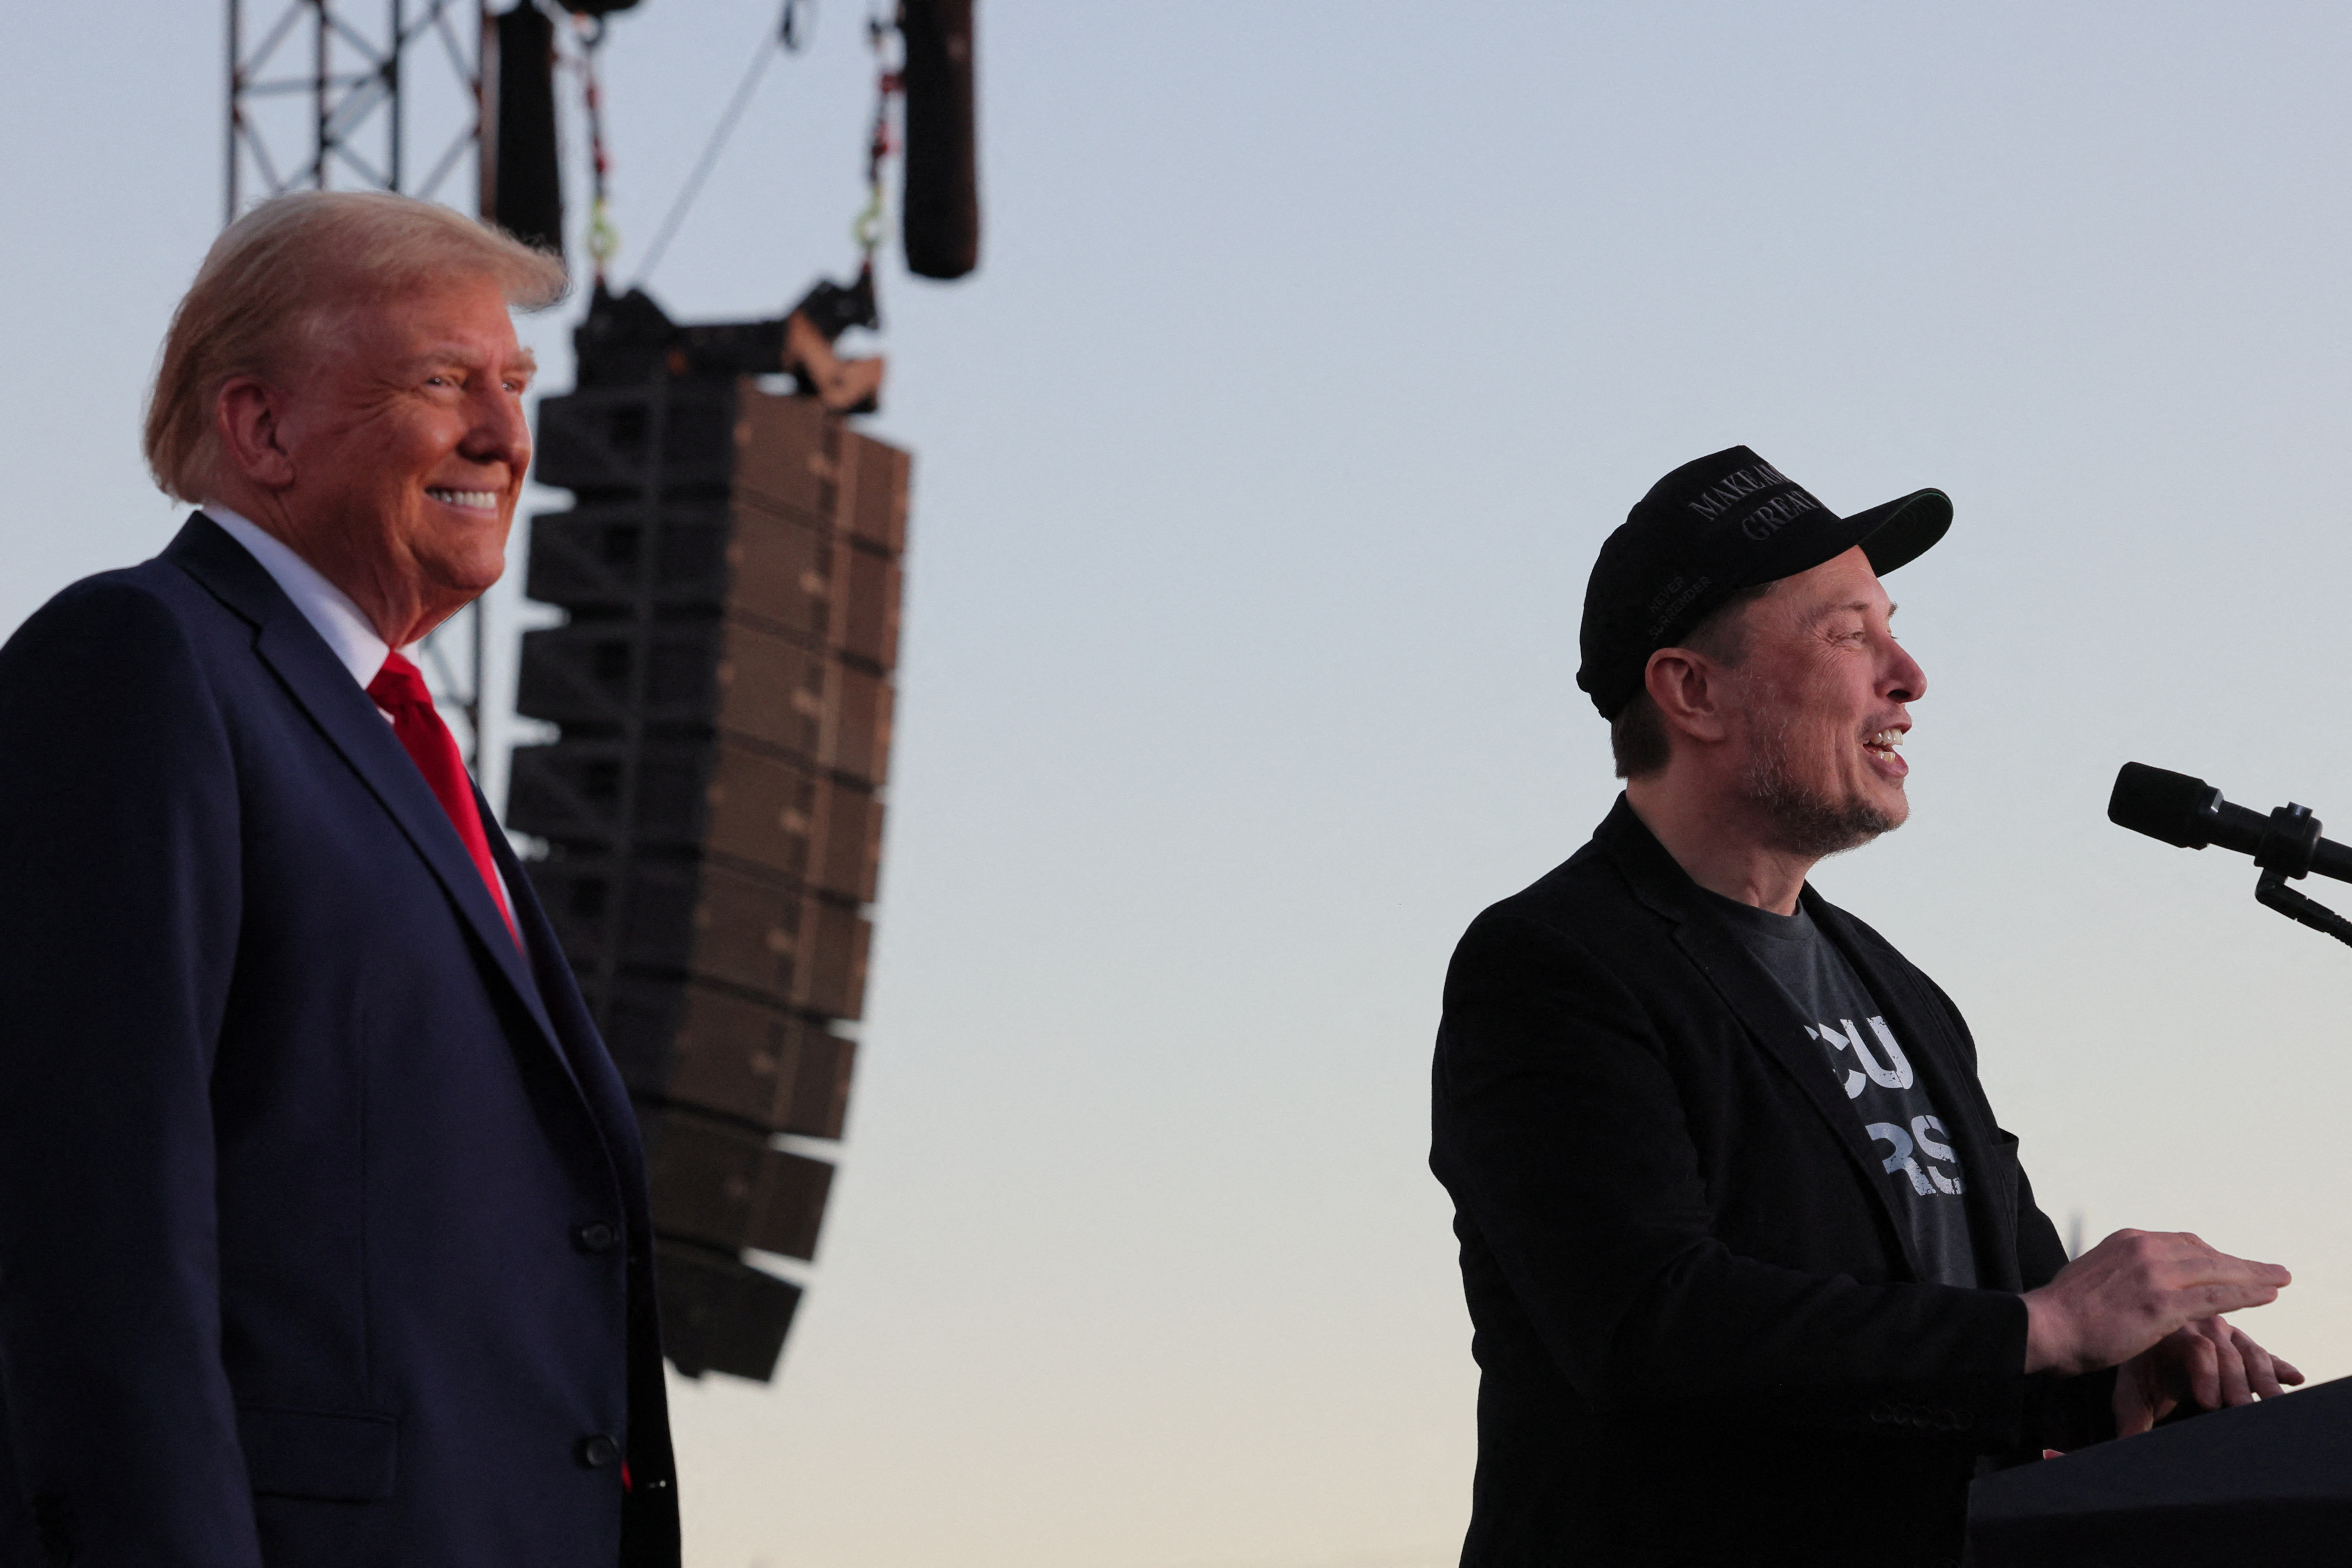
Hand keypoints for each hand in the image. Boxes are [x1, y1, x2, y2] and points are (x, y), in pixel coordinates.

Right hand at [2022, 1228, 2289, 1378]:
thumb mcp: (2092, 1276)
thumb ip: (2118, 1274)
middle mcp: (2143, 1248)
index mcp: (2126, 1240)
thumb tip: (2125, 1284)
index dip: (2211, 1256)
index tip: (2228, 1266)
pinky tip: (2266, 1296)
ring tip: (2279, 1280)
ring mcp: (2155, 1274)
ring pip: (2217, 1271)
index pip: (2181, 1243)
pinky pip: (2216, 1297)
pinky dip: (2246, 1295)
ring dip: (2253, 1276)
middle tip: (2269, 1270)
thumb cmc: (2063, 1312)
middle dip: (2240, 1263)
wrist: (2045, 1327)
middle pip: (2205, 1252)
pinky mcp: (2163, 1303)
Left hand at [2112, 1317, 2305, 1435]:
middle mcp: (2204, 1327)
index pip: (2197, 1348)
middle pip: (2228, 1351)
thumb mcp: (2132, 1394)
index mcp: (2173, 1333)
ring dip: (2265, 1380)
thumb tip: (2127, 1447)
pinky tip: (2295, 1379)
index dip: (2206, 1375)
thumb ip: (2132, 1419)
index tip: (2210, 1404)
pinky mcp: (2246, 1347)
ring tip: (2274, 1405)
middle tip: (2244, 1410)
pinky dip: (2281, 1367)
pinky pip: (2266, 1355)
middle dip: (2237, 1382)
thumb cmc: (2141, 1374)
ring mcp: (2229, 1335)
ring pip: (2251, 1353)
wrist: (2152, 1353)